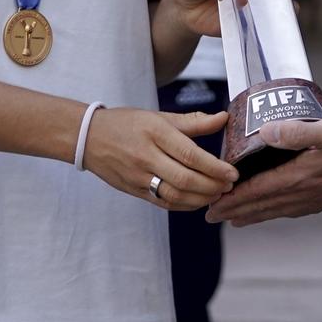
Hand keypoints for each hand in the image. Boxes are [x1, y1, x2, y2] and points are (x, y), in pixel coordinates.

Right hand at [82, 106, 239, 211]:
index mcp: (155, 132)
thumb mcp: (159, 116)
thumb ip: (193, 121)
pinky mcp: (135, 191)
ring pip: (175, 195)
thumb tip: (223, 118)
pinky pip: (163, 203)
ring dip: (201, 199)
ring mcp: (139, 176)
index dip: (214, 167)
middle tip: (229, 186)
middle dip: (212, 186)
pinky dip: (184, 205)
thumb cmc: (127, 124)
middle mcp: (146, 156)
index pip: (190, 154)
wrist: (89, 138)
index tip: (232, 172)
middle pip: (185, 179)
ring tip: (218, 194)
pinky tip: (198, 201)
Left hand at [207, 104, 321, 225]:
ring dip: (257, 213)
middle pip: (266, 206)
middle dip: (238, 211)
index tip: (212, 207)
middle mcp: (310, 192)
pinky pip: (298, 207)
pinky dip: (280, 209)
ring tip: (239, 217)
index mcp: (304, 176)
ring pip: (281, 209)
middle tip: (214, 217)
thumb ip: (296, 131)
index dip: (234, 199)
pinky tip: (280, 206)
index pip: (259, 192)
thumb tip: (264, 131)